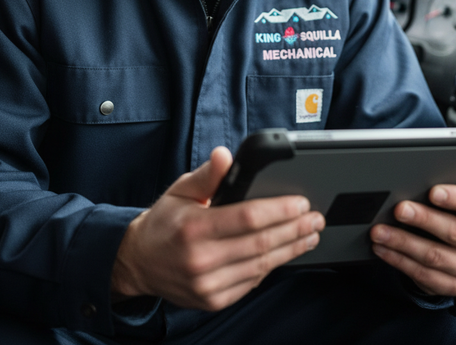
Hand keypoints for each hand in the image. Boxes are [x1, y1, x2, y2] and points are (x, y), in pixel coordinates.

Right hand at [111, 146, 324, 310]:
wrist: (139, 262)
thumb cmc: (164, 222)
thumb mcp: (181, 190)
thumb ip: (208, 174)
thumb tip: (226, 155)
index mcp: (193, 228)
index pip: (247, 218)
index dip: (279, 210)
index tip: (301, 202)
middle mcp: (201, 260)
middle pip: (261, 244)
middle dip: (295, 229)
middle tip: (315, 218)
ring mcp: (208, 285)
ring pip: (261, 266)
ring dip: (291, 249)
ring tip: (309, 235)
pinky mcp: (214, 300)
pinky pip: (252, 282)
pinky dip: (272, 266)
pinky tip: (285, 252)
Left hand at [370, 184, 455, 295]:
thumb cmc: (454, 214)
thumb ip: (442, 194)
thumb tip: (412, 185)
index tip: (432, 192)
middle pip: (454, 232)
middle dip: (423, 219)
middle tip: (399, 210)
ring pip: (434, 256)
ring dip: (402, 242)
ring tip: (380, 231)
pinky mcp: (454, 285)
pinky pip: (423, 274)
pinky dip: (398, 260)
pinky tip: (383, 249)